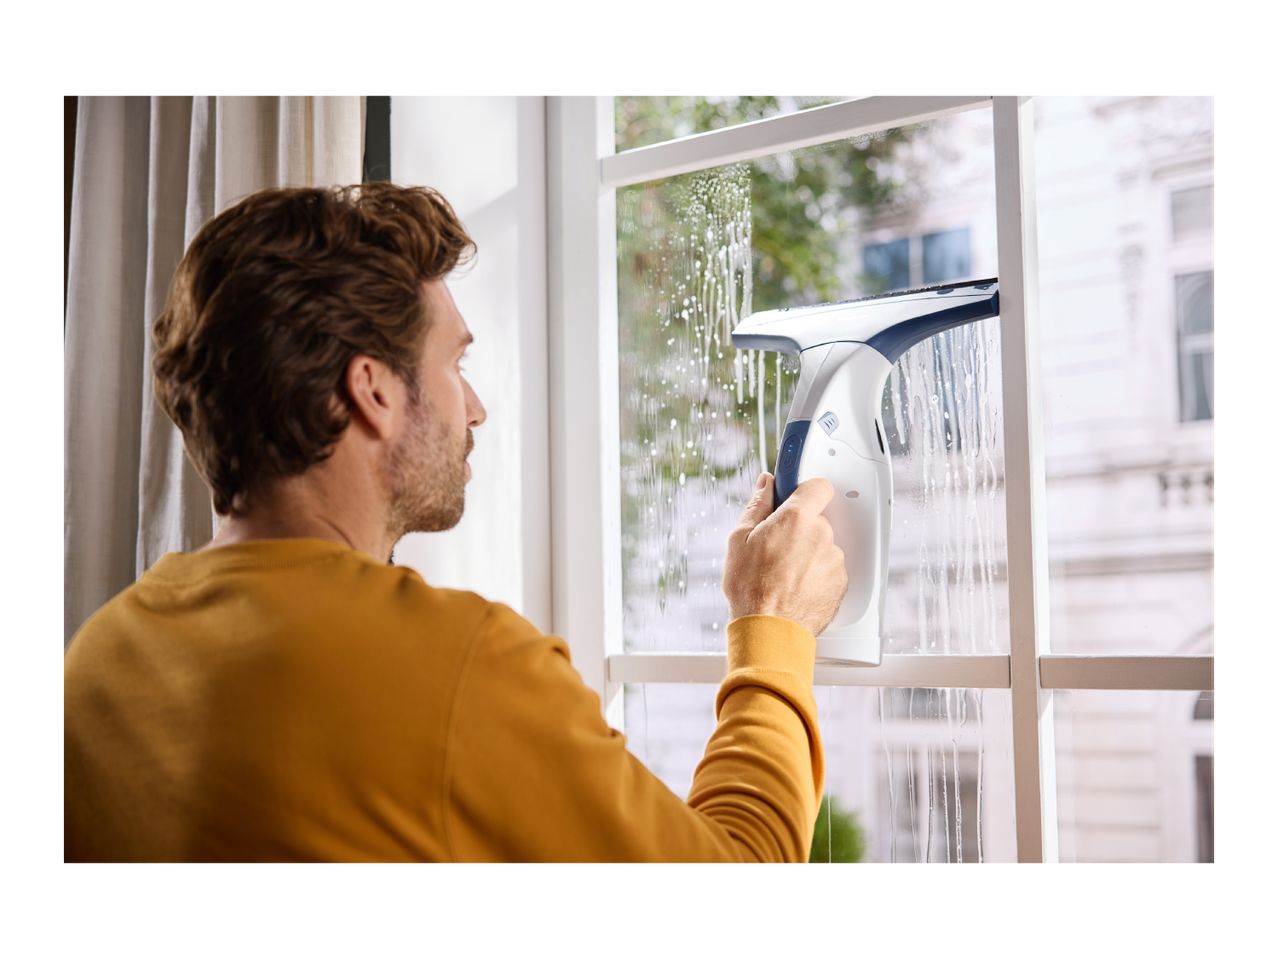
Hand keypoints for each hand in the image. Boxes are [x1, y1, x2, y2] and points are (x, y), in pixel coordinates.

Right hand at [721, 472, 849, 637]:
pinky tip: (796, 585)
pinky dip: (817, 573)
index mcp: (797, 518)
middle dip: (800, 528)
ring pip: (823, 545)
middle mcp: (822, 535)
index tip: (794, 498)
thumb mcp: (739, 539)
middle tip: (777, 546)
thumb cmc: (750, 588)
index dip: (805, 491)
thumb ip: (758, 504)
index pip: (818, 486)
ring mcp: (834, 559)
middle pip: (817, 519)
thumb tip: (765, 484)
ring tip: (784, 572)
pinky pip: (829, 568)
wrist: (769, 631)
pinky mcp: (841, 582)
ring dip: (809, 552)